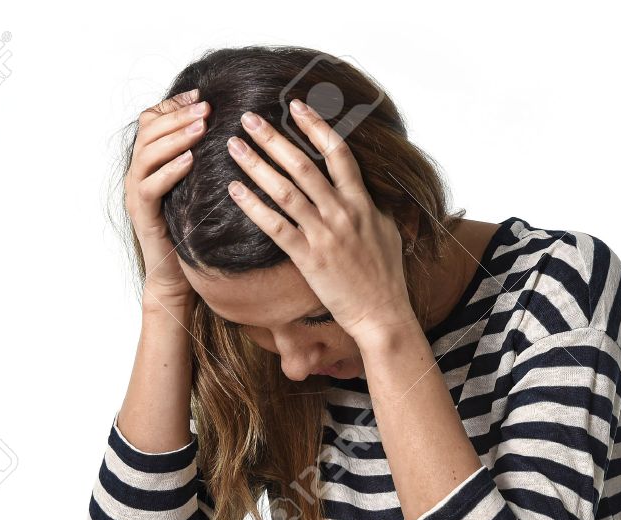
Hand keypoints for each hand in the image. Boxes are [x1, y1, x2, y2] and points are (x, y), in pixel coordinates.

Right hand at [126, 87, 210, 308]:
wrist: (176, 276)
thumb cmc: (194, 232)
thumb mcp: (200, 189)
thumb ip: (205, 161)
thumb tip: (233, 133)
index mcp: (151, 162)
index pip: (153, 120)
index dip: (175, 104)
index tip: (202, 94)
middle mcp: (138, 172)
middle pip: (149, 130)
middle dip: (179, 115)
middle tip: (207, 106)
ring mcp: (136, 192)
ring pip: (148, 153)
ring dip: (176, 137)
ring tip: (201, 126)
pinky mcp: (141, 214)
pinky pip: (149, 186)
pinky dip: (169, 170)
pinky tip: (190, 160)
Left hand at [223, 100, 416, 342]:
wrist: (382, 313)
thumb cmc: (385, 276)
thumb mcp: (386, 231)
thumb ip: (369, 206)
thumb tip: (361, 189)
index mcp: (362, 202)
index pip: (339, 153)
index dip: (316, 126)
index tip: (295, 106)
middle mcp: (342, 213)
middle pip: (304, 165)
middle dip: (274, 139)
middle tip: (249, 118)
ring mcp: (325, 235)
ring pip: (285, 191)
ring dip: (257, 165)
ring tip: (235, 146)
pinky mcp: (309, 258)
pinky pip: (276, 227)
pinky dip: (254, 207)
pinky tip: (234, 191)